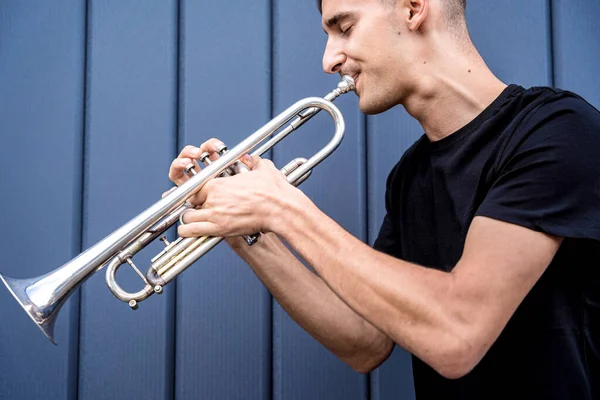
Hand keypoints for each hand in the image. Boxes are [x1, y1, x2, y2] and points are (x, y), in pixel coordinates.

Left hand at [169, 138, 296, 237]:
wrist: (280, 209)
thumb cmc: (273, 192)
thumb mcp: (263, 168)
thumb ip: (253, 161)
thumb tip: (251, 158)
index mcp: (219, 183)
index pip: (195, 187)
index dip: (198, 194)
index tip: (202, 197)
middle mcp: (213, 198)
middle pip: (191, 202)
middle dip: (194, 206)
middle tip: (200, 210)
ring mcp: (215, 214)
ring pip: (188, 217)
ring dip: (190, 219)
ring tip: (195, 221)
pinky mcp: (219, 229)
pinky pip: (193, 231)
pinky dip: (188, 231)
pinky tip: (188, 232)